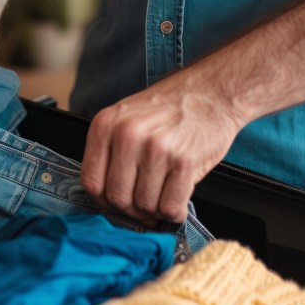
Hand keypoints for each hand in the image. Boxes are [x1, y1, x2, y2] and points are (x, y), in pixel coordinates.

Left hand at [81, 72, 247, 222]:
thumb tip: (106, 197)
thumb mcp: (126, 116)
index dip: (104, 202)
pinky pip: (170, 206)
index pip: (91, 182)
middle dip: (132, 211)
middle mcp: (127, 135)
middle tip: (144, 208)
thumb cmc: (170, 106)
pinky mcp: (184, 161)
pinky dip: (174, 213)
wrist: (213, 91)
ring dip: (155, 212)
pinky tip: (178, 204)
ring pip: (144, 205)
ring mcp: (155, 148)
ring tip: (163, 199)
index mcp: (106, 125)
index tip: (116, 206)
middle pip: (117, 198)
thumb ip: (110, 151)